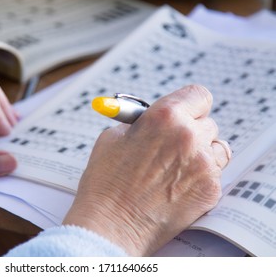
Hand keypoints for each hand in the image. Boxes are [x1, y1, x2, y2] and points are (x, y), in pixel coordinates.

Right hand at [63, 85, 230, 255]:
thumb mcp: (112, 138)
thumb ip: (140, 123)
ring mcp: (203, 165)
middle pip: (208, 123)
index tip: (186, 113)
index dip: (191, 105)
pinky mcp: (210, 191)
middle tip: (173, 146)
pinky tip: (176, 187)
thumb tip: (153, 120)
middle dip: (192, 132)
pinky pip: (215, 174)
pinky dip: (200, 177)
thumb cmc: (105, 183)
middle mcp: (189, 137)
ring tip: (175, 168)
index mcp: (164, 117)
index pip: (198, 95)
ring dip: (201, 154)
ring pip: (217, 148)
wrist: (109, 225)